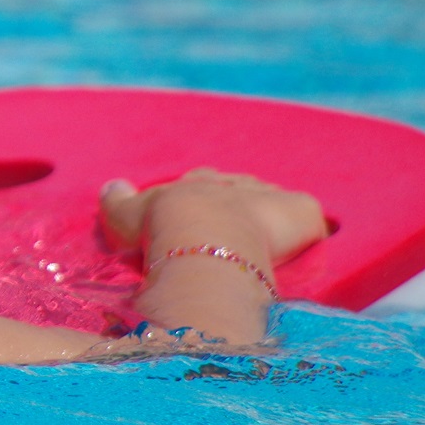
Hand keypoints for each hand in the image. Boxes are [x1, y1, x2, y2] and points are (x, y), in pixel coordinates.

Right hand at [100, 167, 327, 265]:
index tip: (194, 219)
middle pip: (239, 189)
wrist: (201, 233)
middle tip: (231, 232)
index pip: (200, 185)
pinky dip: (311, 229)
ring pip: (273, 201)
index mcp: (195, 183)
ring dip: (271, 218)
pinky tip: (313, 242)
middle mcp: (232, 184)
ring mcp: (268, 197)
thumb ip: (118, 200)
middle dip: (237, 205)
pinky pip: (310, 219)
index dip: (198, 202)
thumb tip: (112, 186)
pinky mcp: (300, 213)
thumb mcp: (125, 214)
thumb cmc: (160, 226)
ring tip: (272, 240)